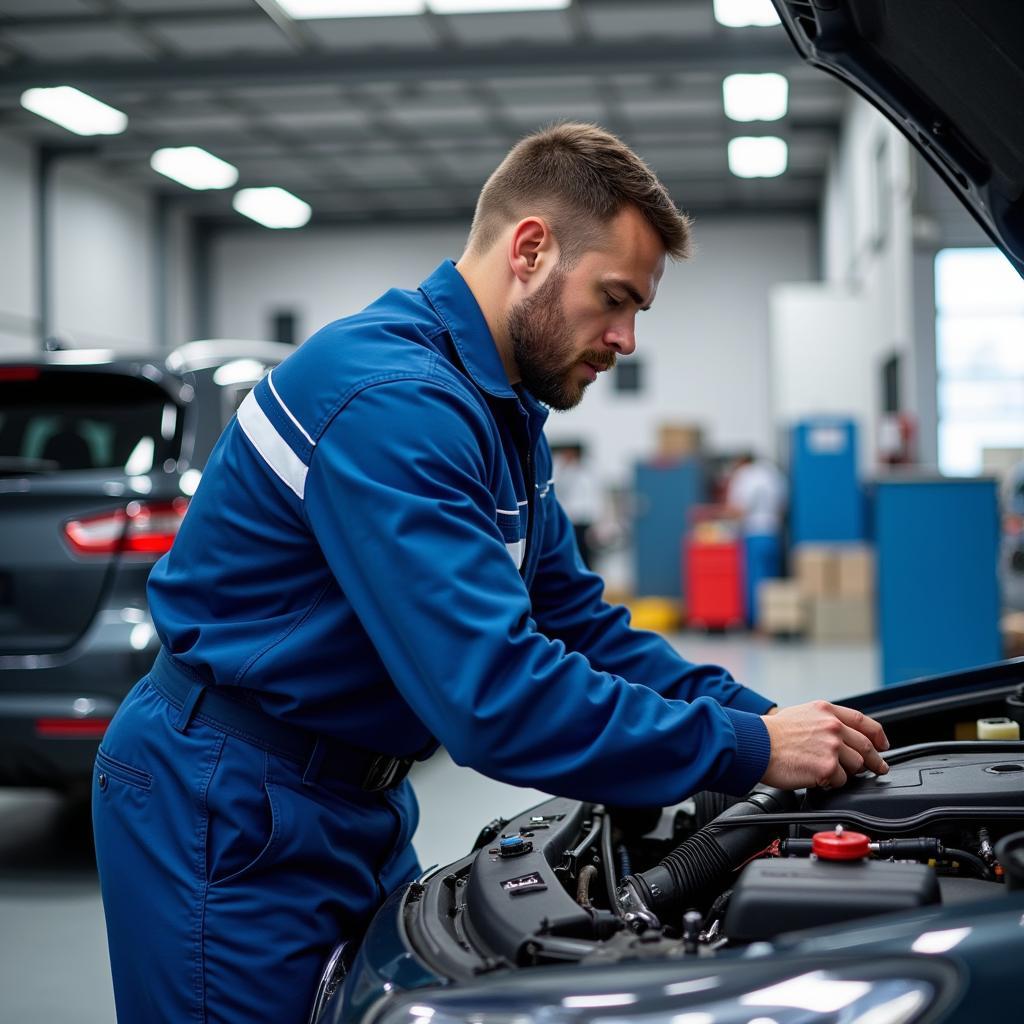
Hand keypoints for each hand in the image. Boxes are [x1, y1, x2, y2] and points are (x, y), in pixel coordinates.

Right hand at [760, 701, 888, 789]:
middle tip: (878, 768)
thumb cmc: (772, 733)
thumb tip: (842, 735)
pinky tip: (817, 777)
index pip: (863, 721)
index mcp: (827, 711)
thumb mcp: (801, 714)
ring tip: (829, 772)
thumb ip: (825, 721)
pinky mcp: (828, 767)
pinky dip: (832, 783)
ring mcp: (832, 747)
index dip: (877, 734)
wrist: (757, 744)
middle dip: (876, 760)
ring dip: (846, 772)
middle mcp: (833, 726)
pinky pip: (841, 781)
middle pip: (866, 746)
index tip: (883, 744)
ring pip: (856, 766)